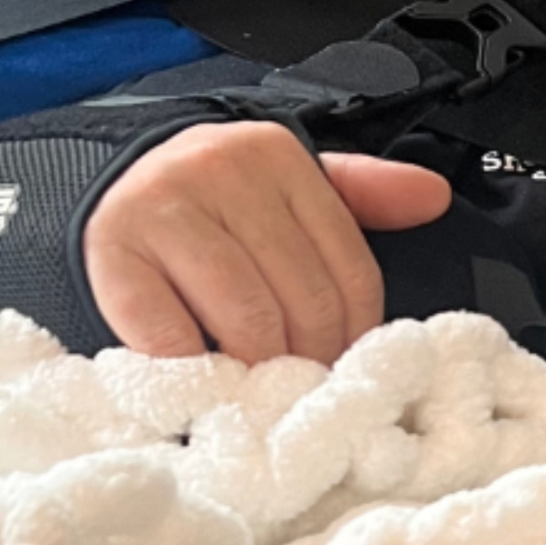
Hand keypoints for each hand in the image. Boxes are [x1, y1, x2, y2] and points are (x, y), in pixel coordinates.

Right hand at [82, 122, 449, 363]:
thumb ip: (360, 193)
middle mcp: (222, 171)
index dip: (353, 333)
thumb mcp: (288, 182)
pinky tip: (202, 373)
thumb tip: (432, 196)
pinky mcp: (114, 253)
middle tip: (300, 388)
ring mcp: (164, 209)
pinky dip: (193, 368)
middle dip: (308, 358)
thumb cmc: (216, 196)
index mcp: (278, 156)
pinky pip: (171, 334)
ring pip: (246, 318)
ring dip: (258, 370)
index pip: (347, 268)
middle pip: (301, 298)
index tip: (342, 364)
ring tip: (259, 388)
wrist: (114, 181)